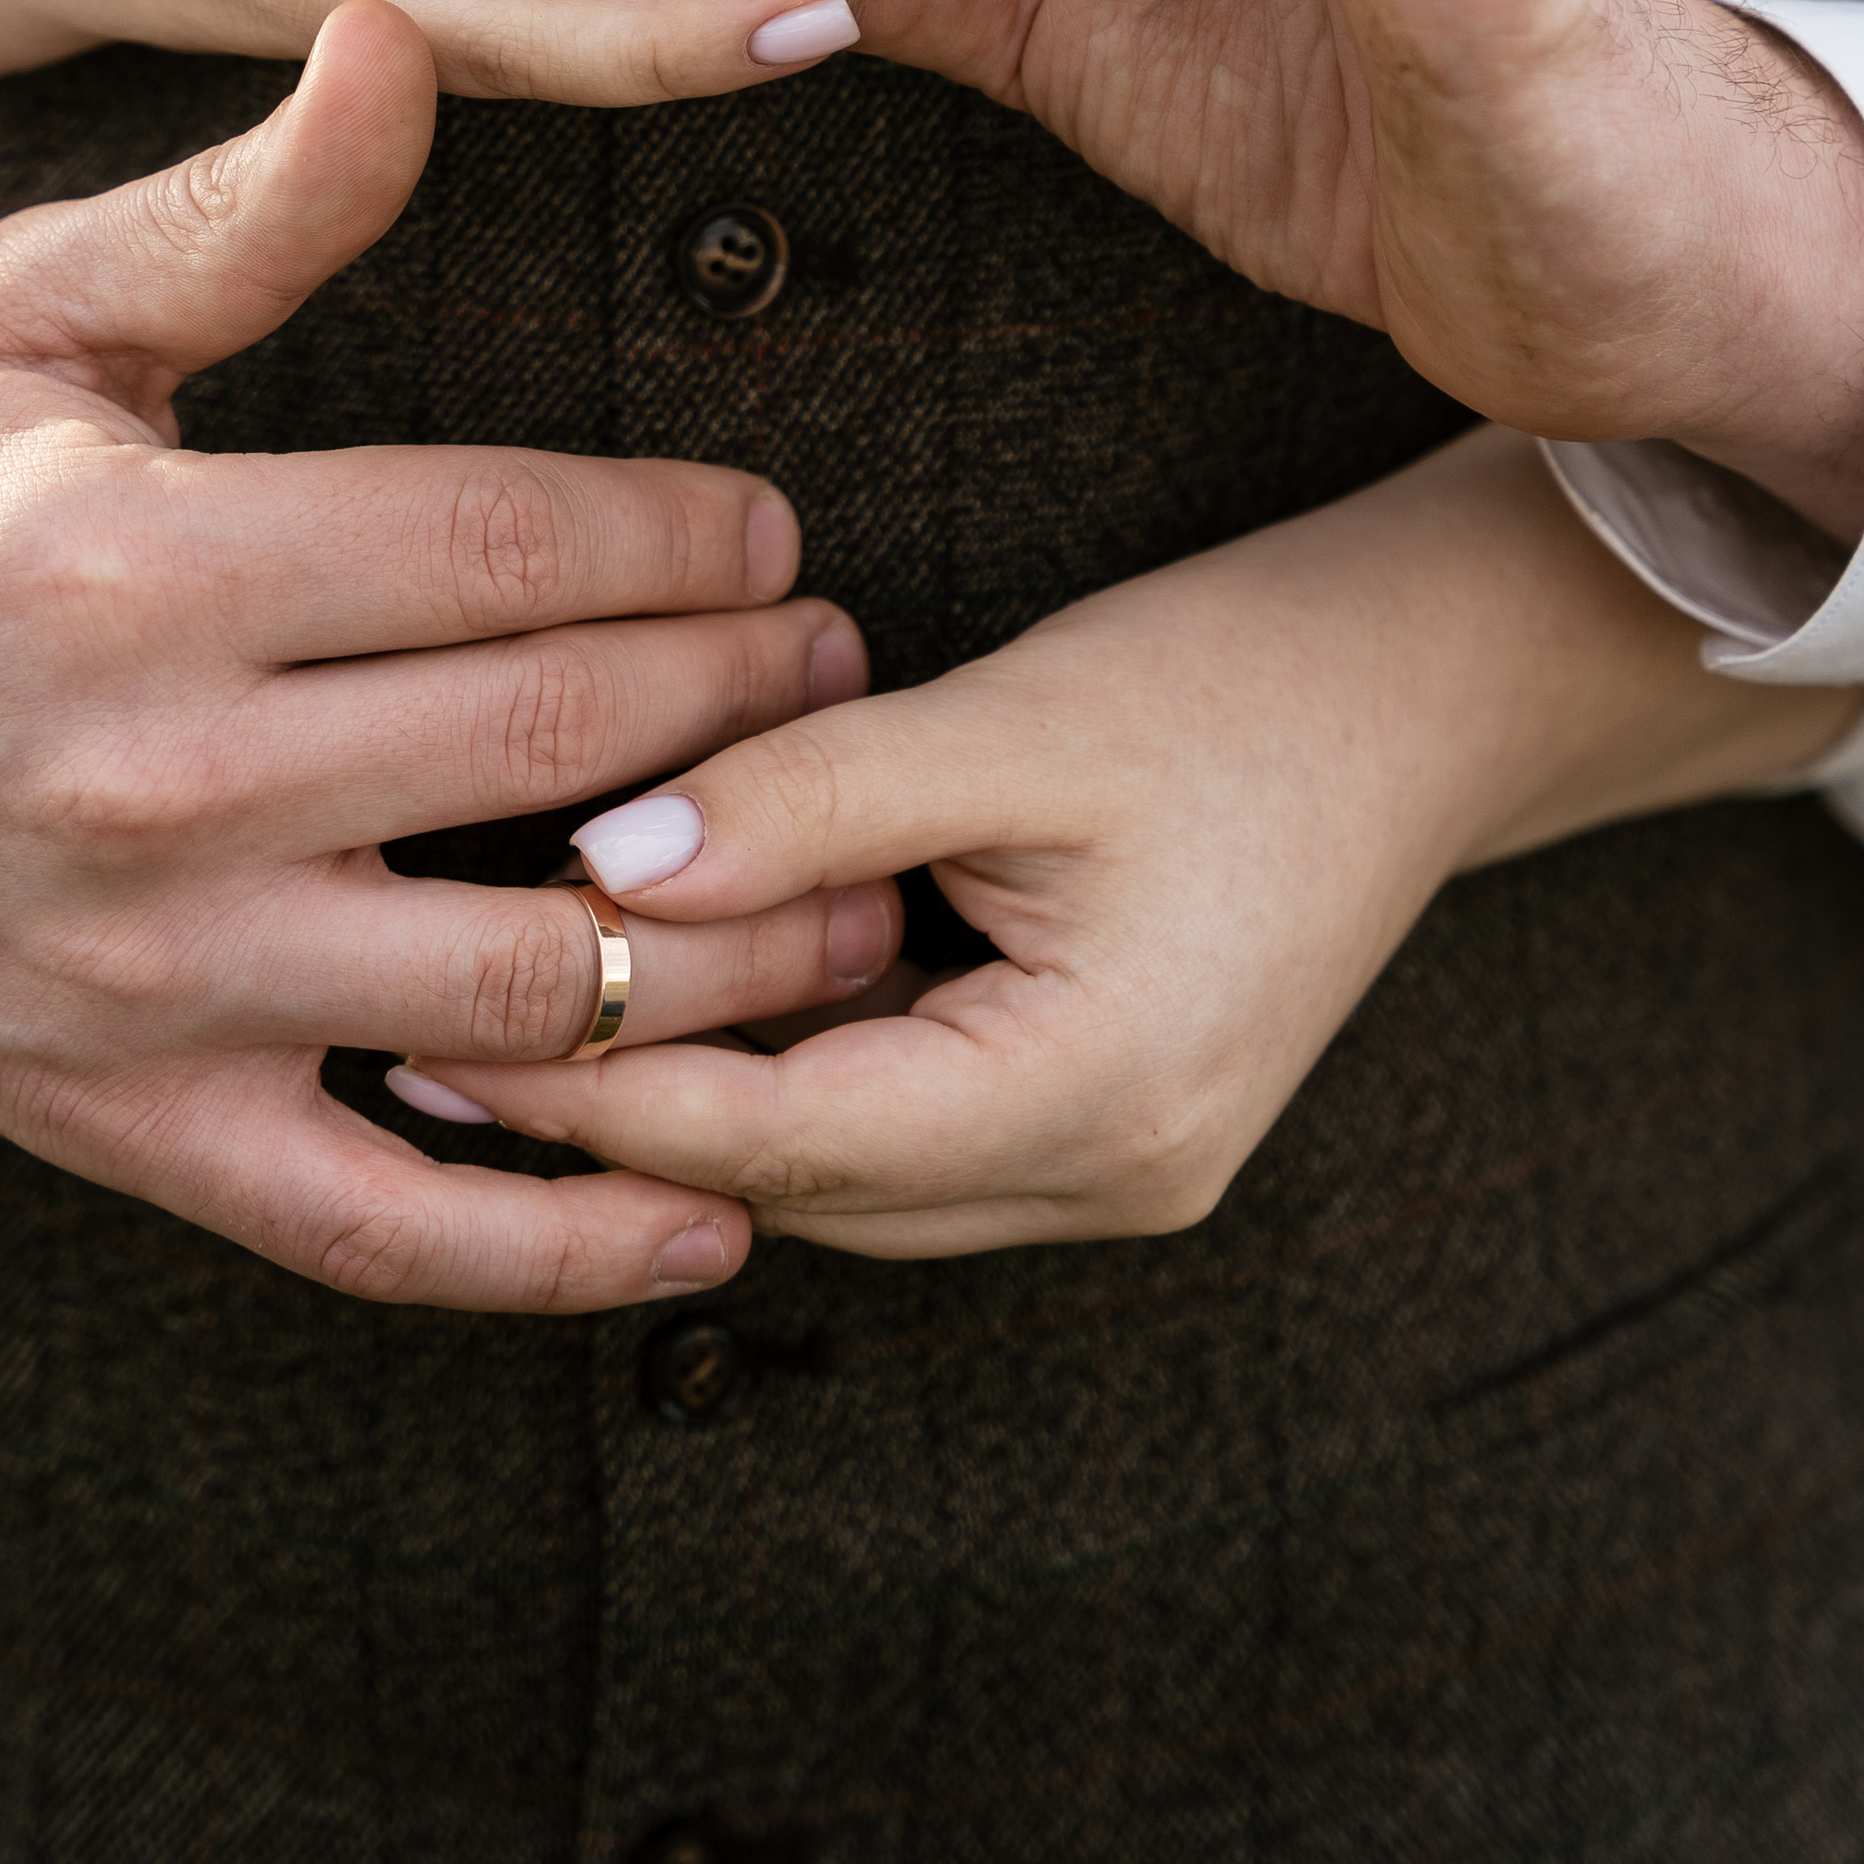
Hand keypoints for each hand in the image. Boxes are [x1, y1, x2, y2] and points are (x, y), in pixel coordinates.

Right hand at [0, 5, 898, 1311]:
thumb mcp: (20, 309)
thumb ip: (251, 204)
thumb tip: (405, 33)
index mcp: (149, 563)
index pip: (507, 546)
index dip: (685, 535)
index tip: (770, 530)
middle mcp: (161, 783)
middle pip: (552, 741)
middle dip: (747, 700)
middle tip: (843, 666)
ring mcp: (147, 979)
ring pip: (526, 992)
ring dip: (735, 950)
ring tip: (858, 889)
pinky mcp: (124, 1118)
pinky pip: (378, 1224)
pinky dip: (558, 1244)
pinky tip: (709, 1212)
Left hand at [395, 428, 1863, 1256]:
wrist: (1438, 688)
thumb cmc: (1241, 680)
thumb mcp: (1010, 720)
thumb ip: (802, 803)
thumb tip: (598, 873)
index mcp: (1098, 1089)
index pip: (783, 1133)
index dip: (597, 1085)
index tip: (436, 1020)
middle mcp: (1115, 1172)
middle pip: (804, 1183)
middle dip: (620, 1112)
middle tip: (425, 1029)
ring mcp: (1126, 1166)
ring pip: (847, 1175)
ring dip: (699, 1102)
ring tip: (521, 1013)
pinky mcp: (1116, 1122)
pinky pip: (908, 1136)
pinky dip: (794, 1074)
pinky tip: (686, 999)